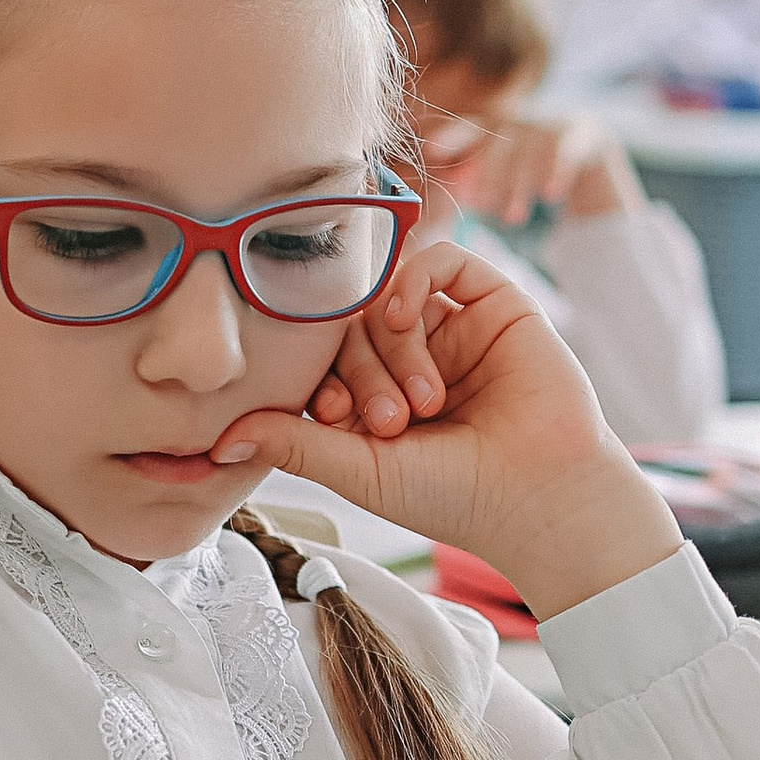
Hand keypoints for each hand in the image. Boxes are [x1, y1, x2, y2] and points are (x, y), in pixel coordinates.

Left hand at [207, 241, 679, 621]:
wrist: (541, 499)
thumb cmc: (455, 496)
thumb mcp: (360, 471)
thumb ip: (292, 443)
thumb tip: (218, 440)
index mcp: (379, 396)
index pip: (324, 357)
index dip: (316, 375)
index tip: (331, 414)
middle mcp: (413, 357)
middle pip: (352, 325)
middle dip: (358, 370)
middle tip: (385, 422)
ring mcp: (452, 328)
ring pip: (389, 297)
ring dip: (389, 345)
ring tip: (420, 404)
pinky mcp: (495, 303)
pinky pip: (440, 261)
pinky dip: (410, 282)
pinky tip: (408, 320)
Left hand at [442, 110, 640, 228]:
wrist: (587, 148)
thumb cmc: (529, 168)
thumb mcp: (501, 170)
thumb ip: (474, 179)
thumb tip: (449, 198)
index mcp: (495, 125)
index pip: (468, 126)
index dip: (450, 136)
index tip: (431, 151)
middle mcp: (520, 119)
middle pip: (499, 141)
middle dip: (488, 175)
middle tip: (481, 206)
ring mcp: (551, 122)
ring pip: (530, 150)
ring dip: (519, 184)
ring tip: (512, 218)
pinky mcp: (580, 133)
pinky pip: (566, 151)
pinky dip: (557, 173)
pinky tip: (550, 196)